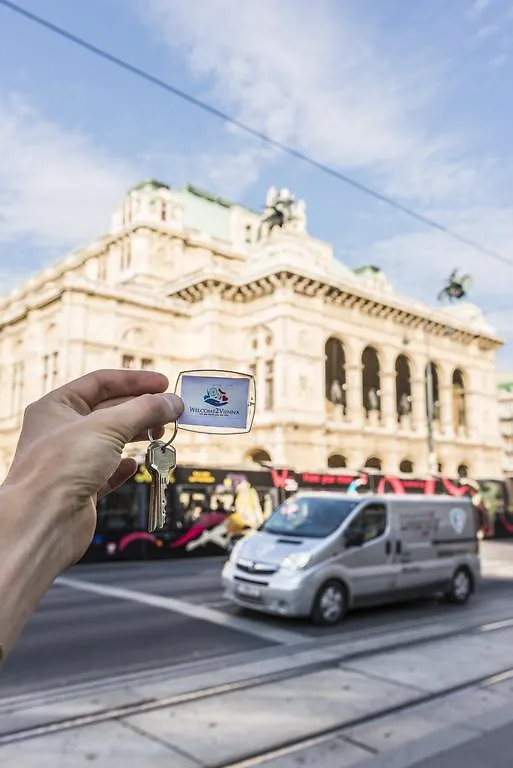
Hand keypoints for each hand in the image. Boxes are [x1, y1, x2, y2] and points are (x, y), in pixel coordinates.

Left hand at [3, 369, 182, 567]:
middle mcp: (61, 432)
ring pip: (112, 441)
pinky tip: (135, 465)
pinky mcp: (82, 488)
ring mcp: (71, 461)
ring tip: (160, 434)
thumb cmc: (61, 468)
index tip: (163, 384)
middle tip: (170, 411)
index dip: (134, 381)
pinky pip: (108, 472)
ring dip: (138, 435)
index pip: (100, 383)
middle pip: (110, 411)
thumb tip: (173, 402)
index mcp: (56, 407)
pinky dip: (124, 467)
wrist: (44, 522)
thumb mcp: (108, 426)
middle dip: (141, 409)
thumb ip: (144, 410)